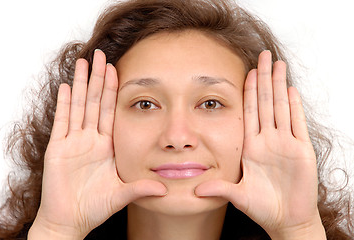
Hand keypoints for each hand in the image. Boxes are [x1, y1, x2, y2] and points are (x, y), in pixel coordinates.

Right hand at [29, 50, 166, 238]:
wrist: (70, 220)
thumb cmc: (94, 207)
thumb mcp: (122, 194)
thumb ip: (141, 189)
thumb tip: (165, 189)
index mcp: (106, 146)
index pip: (110, 111)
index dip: (113, 90)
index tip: (117, 70)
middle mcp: (90, 140)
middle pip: (95, 102)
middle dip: (98, 78)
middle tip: (101, 54)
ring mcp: (73, 142)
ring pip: (78, 106)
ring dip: (81, 84)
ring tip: (84, 62)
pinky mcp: (57, 149)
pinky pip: (62, 122)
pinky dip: (64, 104)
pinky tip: (66, 86)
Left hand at [195, 51, 325, 238]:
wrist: (286, 220)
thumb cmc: (263, 208)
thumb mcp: (237, 195)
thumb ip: (219, 188)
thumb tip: (196, 189)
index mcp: (252, 147)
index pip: (249, 112)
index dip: (249, 91)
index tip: (246, 72)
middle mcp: (268, 141)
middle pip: (266, 102)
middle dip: (264, 78)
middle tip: (263, 55)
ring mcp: (285, 143)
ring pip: (281, 107)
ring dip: (280, 85)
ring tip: (278, 64)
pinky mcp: (301, 151)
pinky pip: (297, 124)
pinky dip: (295, 107)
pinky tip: (292, 89)